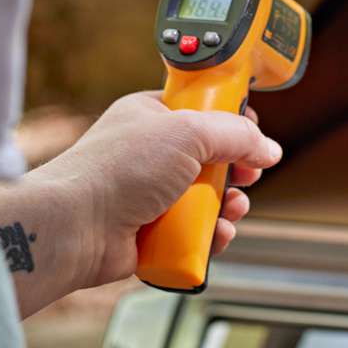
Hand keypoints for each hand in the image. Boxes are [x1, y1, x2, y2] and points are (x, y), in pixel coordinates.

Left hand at [28, 90, 282, 287]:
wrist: (77, 226)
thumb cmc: (118, 170)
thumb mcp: (187, 132)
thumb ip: (235, 135)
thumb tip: (269, 149)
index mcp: (152, 117)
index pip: (201, 110)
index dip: (231, 122)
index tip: (253, 134)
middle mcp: (151, 155)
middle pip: (211, 159)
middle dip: (236, 171)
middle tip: (246, 176)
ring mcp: (151, 195)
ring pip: (207, 200)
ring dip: (227, 207)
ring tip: (232, 210)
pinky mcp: (152, 232)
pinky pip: (195, 233)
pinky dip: (210, 236)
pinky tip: (217, 235)